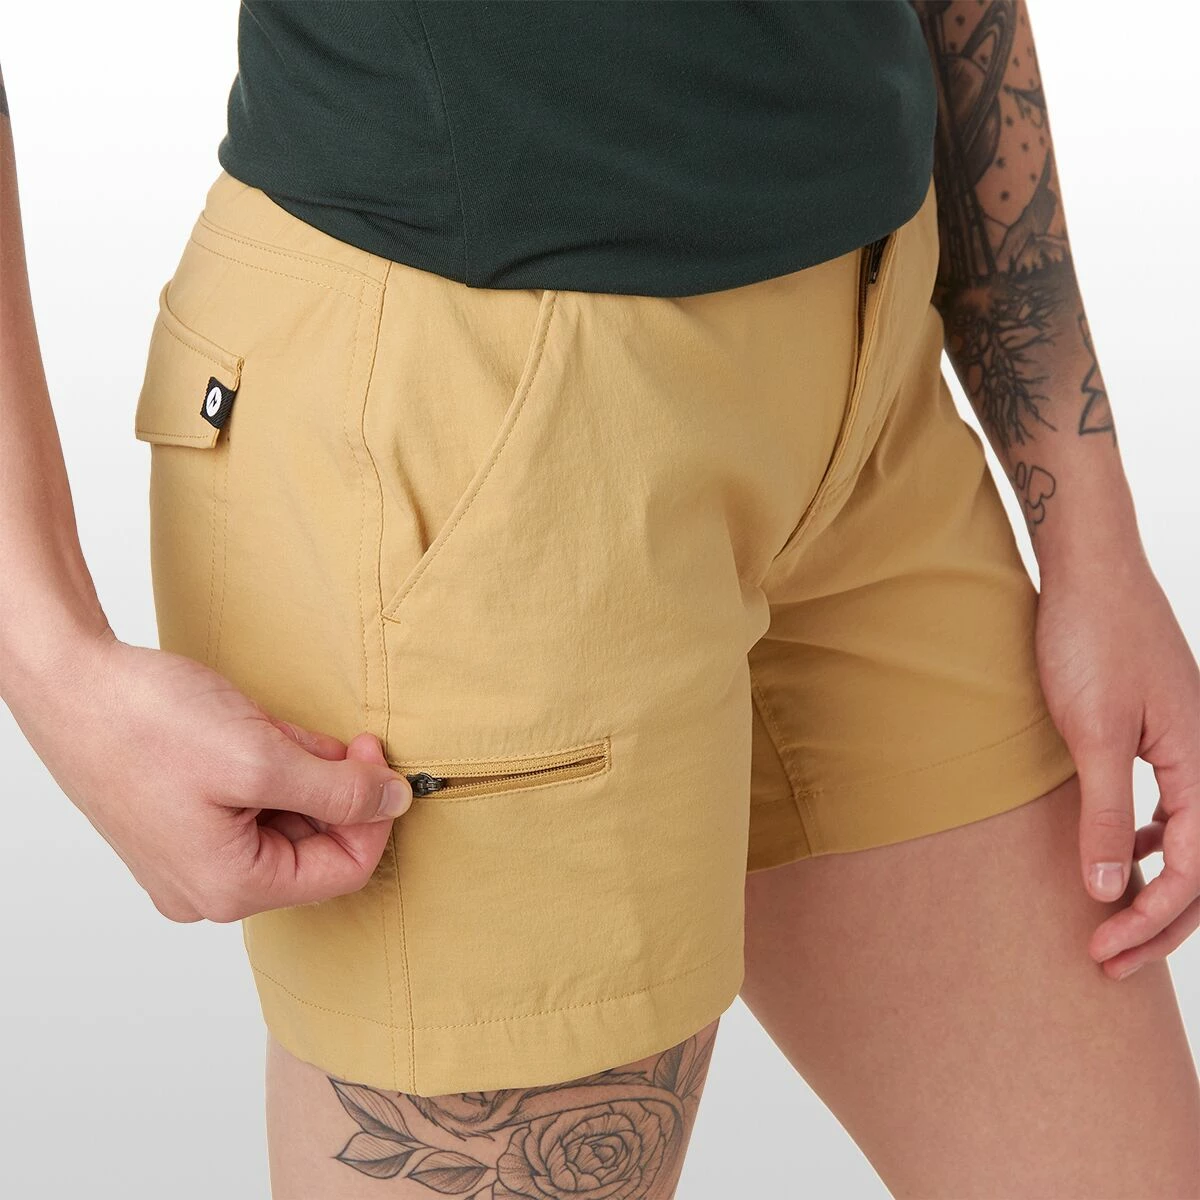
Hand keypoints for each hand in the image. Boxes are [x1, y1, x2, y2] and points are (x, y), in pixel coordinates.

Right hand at [6, 627, 412, 922]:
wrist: (71, 682)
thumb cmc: (147, 722)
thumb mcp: (261, 757)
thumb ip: (339, 790)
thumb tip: (395, 803)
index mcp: (230, 887)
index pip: (345, 869)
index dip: (374, 813)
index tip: (374, 756)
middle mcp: (207, 889)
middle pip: (315, 847)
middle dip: (331, 788)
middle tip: (324, 735)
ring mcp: (190, 860)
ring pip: (285, 821)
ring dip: (298, 773)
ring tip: (270, 730)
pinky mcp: (181, 826)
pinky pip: (251, 807)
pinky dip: (268, 768)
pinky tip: (248, 732)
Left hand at [1035, 550, 1199, 978]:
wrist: (1090, 567)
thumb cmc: (1091, 639)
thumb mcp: (1092, 734)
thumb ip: (1100, 813)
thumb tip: (1103, 890)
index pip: (1194, 870)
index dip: (1152, 920)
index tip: (1102, 949)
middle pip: (1199, 865)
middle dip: (1157, 920)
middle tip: (1107, 961)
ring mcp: (1187, 742)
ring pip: (1186, 837)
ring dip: (1152, 884)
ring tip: (1112, 919)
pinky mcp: (1160, 727)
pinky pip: (1169, 803)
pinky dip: (1147, 840)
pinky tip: (1116, 850)